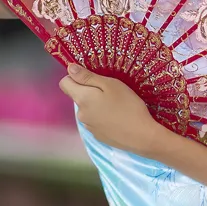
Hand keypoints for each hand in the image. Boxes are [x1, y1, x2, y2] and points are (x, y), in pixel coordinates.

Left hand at [58, 64, 174, 157]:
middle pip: (78, 96)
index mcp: (81, 99)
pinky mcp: (98, 135)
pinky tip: (117, 118)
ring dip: (96, 104)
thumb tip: (70, 69)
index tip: (90, 76)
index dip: (75, 76)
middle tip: (110, 90)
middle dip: (89, 91)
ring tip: (116, 105)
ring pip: (88, 109)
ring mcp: (88, 127)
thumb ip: (87, 77)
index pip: (64, 83)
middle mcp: (80, 114)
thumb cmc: (128, 106)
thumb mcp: (110, 84)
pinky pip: (95, 120)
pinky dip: (102, 116)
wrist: (142, 136)